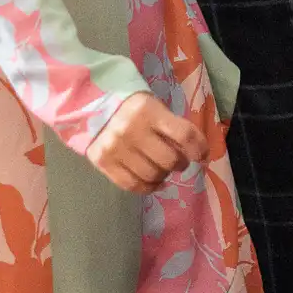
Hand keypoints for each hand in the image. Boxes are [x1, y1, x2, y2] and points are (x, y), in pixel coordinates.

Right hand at [85, 92, 207, 193]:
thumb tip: (194, 152)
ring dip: (164, 176)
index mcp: (149, 111)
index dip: (199, 148)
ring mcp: (116, 148)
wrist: (90, 105)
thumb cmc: (131, 107)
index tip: (203, 155)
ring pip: (152, 175)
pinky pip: (133, 185)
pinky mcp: (103, 162)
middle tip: (179, 161)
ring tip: (163, 170)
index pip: (184, 134)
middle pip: (169, 160)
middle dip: (180, 164)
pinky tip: (154, 182)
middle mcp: (132, 130)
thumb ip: (171, 126)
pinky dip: (149, 187)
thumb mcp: (154, 106)